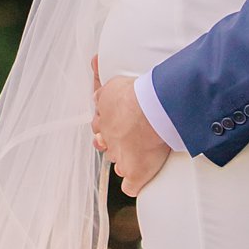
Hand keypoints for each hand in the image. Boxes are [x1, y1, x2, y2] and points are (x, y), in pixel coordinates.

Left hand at [93, 71, 170, 195]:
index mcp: (103, 116)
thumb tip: (94, 62)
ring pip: (117, 163)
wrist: (154, 110)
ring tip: (136, 156)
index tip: (116, 120)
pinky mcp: (136, 173)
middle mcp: (109, 138)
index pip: (99, 122)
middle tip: (124, 138)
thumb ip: (102, 77)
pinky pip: (130, 186)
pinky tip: (139, 181)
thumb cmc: (139, 94)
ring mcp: (121, 157)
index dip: (106, 122)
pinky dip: (134, 184)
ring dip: (124, 160)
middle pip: (104, 143)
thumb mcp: (114, 81)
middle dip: (111, 141)